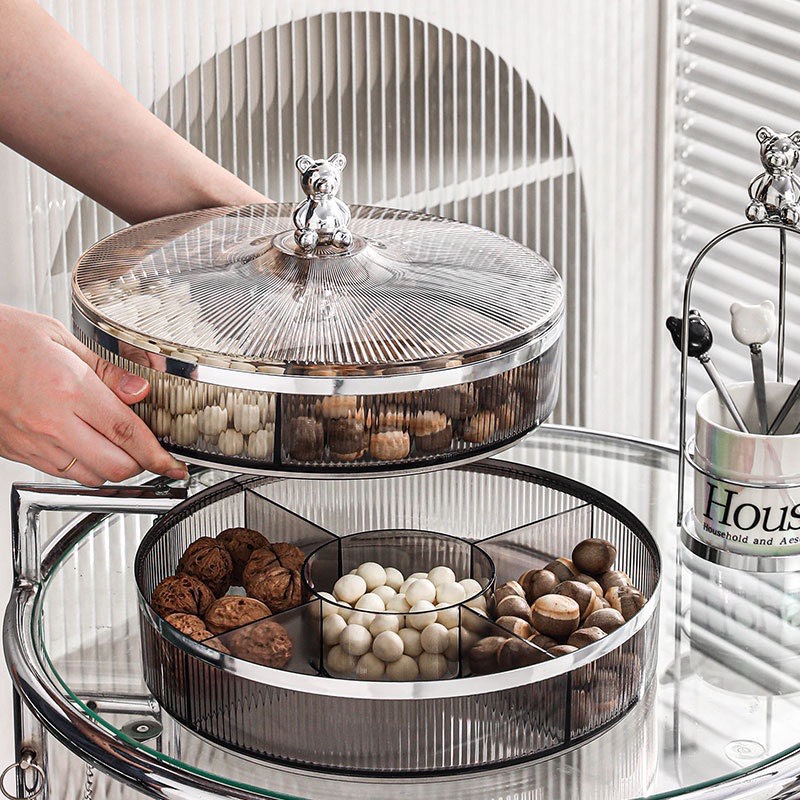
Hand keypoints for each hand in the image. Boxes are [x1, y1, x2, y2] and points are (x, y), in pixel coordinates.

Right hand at [0, 305, 187, 485]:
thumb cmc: (2, 337)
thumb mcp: (59, 337)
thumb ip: (105, 368)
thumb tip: (139, 390)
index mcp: (69, 388)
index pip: (127, 432)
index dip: (157, 454)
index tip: (173, 465)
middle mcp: (51, 421)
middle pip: (115, 465)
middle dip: (140, 464)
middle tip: (148, 452)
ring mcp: (33, 441)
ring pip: (90, 477)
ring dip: (111, 468)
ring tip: (116, 448)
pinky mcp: (18, 451)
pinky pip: (61, 474)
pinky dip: (83, 469)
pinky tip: (86, 448)